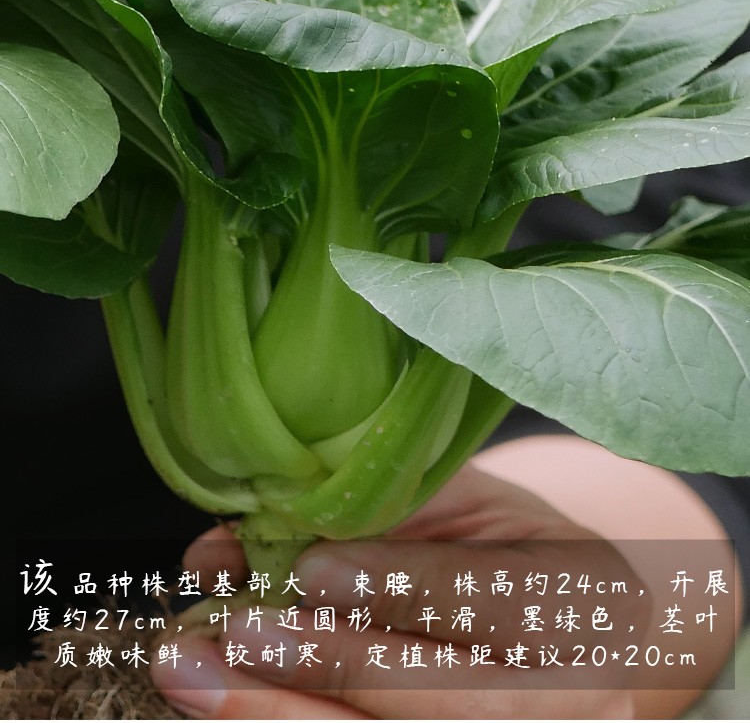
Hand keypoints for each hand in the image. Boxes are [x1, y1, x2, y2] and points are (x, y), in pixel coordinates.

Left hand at [151, 462, 636, 717]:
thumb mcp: (483, 510)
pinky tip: (233, 707)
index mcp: (593, 603)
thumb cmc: (521, 558)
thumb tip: (264, 524)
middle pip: (442, 702)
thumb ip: (391, 511)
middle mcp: (576, 701)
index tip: (309, 569)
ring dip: (283, 717)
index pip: (498, 600)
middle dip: (325, 667)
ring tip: (197, 678)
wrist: (588, 639)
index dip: (402, 587)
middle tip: (229, 633)